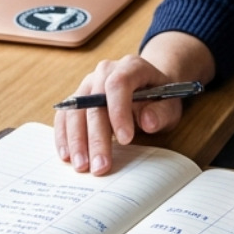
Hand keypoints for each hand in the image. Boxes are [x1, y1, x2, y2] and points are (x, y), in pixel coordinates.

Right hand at [55, 55, 185, 174]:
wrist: (147, 88)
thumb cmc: (158, 98)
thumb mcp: (169, 105)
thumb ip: (161, 112)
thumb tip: (147, 121)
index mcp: (131, 66)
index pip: (118, 84)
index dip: (119, 111)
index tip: (125, 139)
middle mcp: (105, 71)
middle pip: (94, 102)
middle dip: (96, 137)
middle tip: (100, 166)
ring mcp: (88, 84)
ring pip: (75, 110)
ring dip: (76, 140)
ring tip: (82, 166)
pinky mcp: (76, 99)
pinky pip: (64, 116)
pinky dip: (64, 136)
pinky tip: (67, 156)